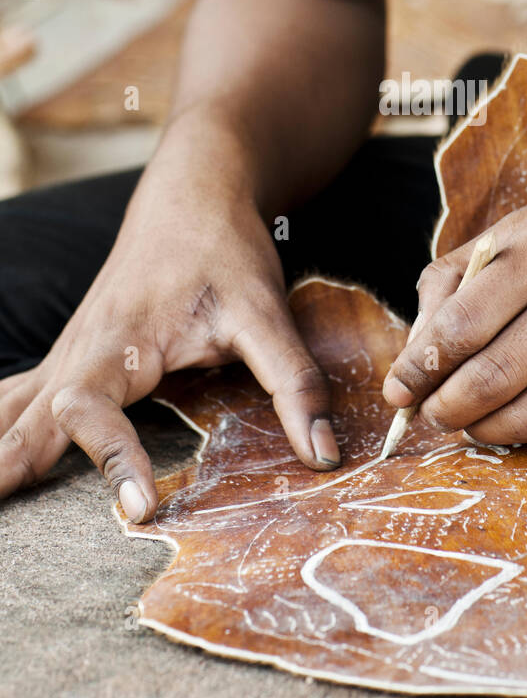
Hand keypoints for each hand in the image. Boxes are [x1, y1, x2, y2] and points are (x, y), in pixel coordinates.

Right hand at [0, 175, 338, 521]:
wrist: (196, 192)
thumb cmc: (225, 249)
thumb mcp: (266, 312)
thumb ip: (292, 381)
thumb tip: (322, 454)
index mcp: (120, 341)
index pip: (91, 410)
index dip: (113, 457)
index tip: (140, 505)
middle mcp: (82, 350)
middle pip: (29, 416)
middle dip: (5, 465)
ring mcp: (72, 352)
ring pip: (13, 406)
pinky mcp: (76, 354)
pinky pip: (20, 394)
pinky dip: (2, 424)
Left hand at [382, 153, 526, 443]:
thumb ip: (474, 266)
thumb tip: (421, 338)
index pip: (462, 324)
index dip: (418, 367)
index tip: (399, 385)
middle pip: (490, 377)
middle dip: (444, 408)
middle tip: (428, 412)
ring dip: (484, 429)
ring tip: (468, 421)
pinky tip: (520, 413)